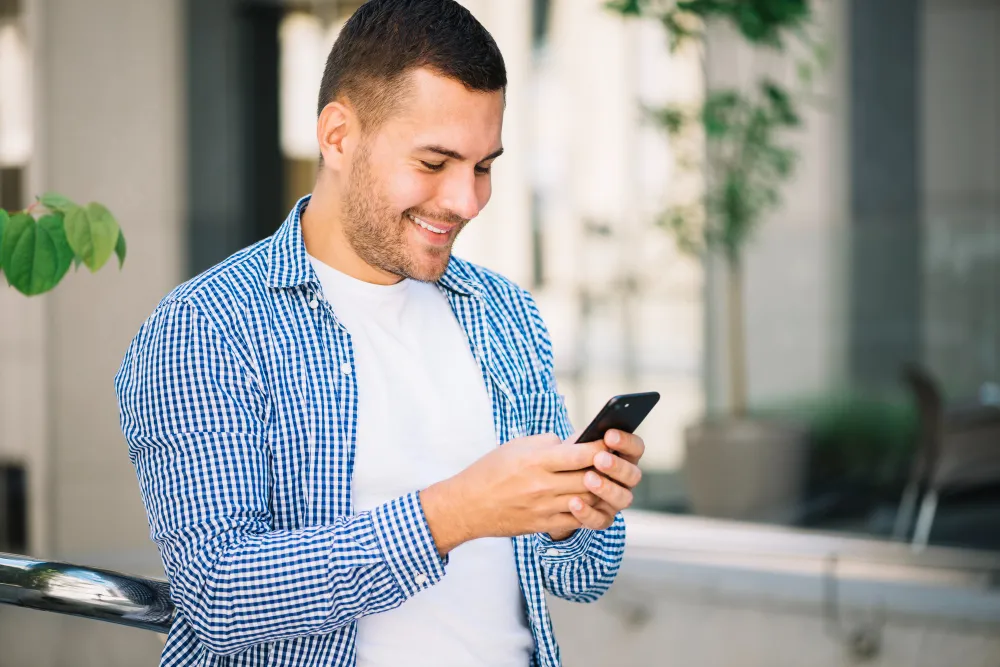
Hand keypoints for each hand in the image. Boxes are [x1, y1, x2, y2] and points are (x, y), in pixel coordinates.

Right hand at [420, 433, 607, 555]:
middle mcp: (543, 485)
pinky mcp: (544, 525)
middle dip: (607, 469)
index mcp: (536, 461)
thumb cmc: (491, 470)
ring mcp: (545, 508)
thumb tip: (578, 443)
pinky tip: (593, 499)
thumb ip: (550, 443)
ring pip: (588, 500)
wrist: (467, 506)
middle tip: (616, 460)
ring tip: (606, 478)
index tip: (612, 440)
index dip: (602, 447)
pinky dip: (590, 509)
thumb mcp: (518, 446)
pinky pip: (577, 520)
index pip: (581, 454)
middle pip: (590, 478)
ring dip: (602, 489)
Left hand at [560, 429, 644, 532]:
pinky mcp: (602, 519)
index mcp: (623, 457)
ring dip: (607, 488)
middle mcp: (625, 480)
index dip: (626, 442)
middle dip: (617, 466)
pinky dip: (588, 512)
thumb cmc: (567, 461)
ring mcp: (616, 501)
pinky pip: (600, 520)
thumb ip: (583, 441)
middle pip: (633, 475)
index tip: (609, 435)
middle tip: (599, 459)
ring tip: (588, 479)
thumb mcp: (574, 447)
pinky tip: (574, 502)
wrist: (552, 489)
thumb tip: (588, 435)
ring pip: (623, 499)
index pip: (636, 448)